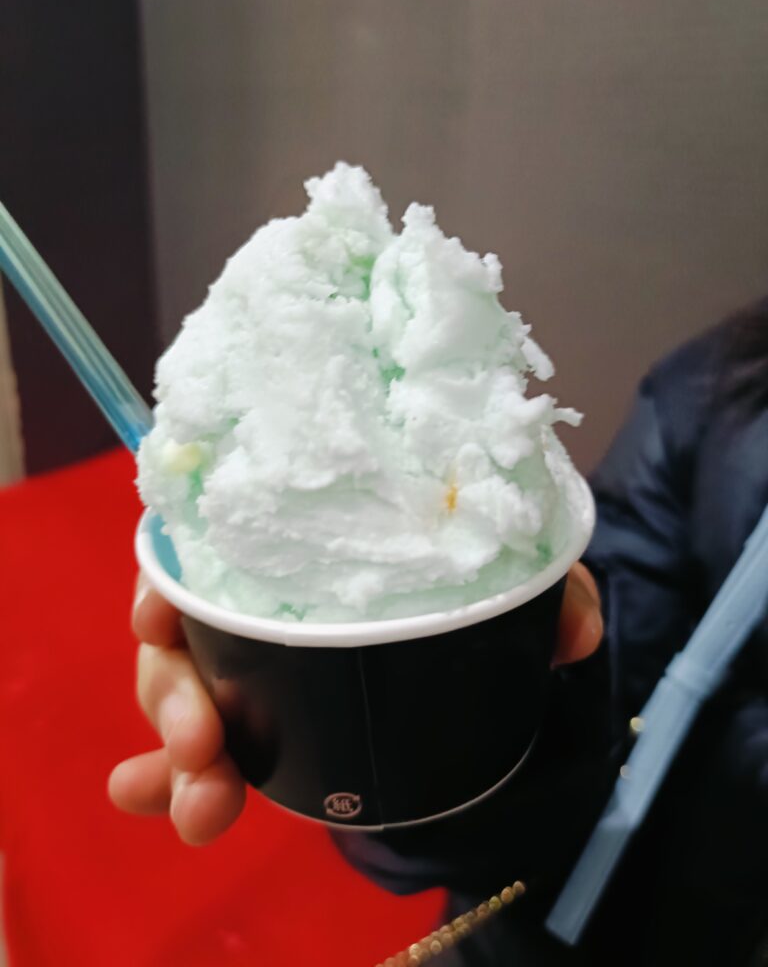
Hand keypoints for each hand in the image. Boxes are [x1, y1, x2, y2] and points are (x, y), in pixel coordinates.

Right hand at [109, 563, 602, 843]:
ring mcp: (253, 663)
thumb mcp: (511, 572)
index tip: (158, 615)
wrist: (480, 649)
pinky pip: (199, 747)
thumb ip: (545, 588)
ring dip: (177, 755)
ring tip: (203, 809)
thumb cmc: (474, 579)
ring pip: (187, 697)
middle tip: (203, 744)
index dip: (172, 579)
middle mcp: (261, 596)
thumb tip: (572, 634)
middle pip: (187, 635)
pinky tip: (150, 805)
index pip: (214, 547)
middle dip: (176, 692)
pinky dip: (170, 778)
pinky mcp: (261, 720)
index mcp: (303, 543)